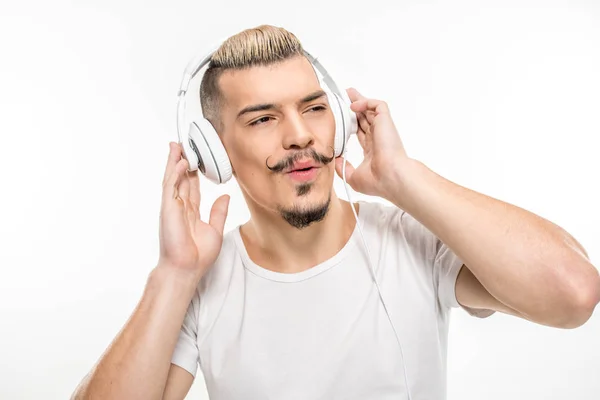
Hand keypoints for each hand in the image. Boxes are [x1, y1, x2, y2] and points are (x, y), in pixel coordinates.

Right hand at [157, 142, 229, 279]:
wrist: (187, 269)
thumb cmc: (197, 256)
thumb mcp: (215, 230)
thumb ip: (219, 212)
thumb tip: (225, 196)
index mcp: (190, 212)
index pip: (192, 186)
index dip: (193, 171)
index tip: (196, 157)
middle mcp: (180, 207)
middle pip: (180, 178)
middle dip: (182, 160)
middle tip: (184, 144)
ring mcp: (172, 207)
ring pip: (172, 178)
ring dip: (174, 161)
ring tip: (177, 145)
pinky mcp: (168, 209)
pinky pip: (170, 187)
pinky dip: (174, 173)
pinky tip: (180, 161)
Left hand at [334, 88, 409, 199]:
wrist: (391, 177)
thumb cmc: (378, 181)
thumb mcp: (353, 177)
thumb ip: (342, 168)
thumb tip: (334, 159)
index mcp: (373, 150)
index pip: (361, 133)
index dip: (352, 125)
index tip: (342, 120)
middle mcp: (378, 138)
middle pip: (366, 118)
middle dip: (356, 109)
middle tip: (345, 99)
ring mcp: (382, 129)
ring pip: (371, 109)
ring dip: (359, 100)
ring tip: (348, 93)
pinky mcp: (385, 121)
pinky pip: (378, 105)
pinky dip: (366, 102)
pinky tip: (354, 106)